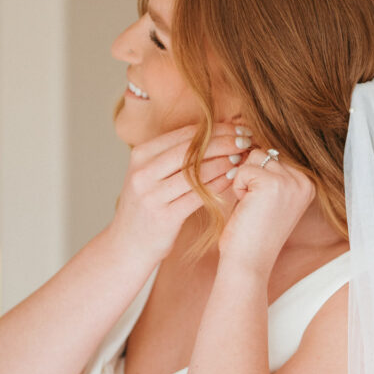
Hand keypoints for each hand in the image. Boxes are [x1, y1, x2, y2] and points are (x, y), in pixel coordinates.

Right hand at [106, 123, 251, 262]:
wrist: (128, 245)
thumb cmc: (148, 206)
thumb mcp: (150, 175)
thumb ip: (172, 155)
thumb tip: (213, 133)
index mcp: (140, 155)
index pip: (183, 134)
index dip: (215, 129)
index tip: (237, 127)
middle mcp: (143, 172)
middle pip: (190, 150)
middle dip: (223, 142)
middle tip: (245, 139)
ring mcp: (152, 195)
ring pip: (196, 172)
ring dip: (224, 162)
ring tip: (243, 157)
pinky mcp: (164, 217)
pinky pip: (198, 196)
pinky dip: (218, 185)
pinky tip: (233, 179)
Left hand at [218, 142, 315, 274]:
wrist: (248, 262)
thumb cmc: (252, 233)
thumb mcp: (269, 197)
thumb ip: (270, 172)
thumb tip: (252, 140)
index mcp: (308, 184)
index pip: (274, 157)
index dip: (258, 177)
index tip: (262, 205)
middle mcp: (305, 181)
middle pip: (265, 153)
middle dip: (251, 177)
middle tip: (255, 207)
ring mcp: (291, 182)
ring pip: (254, 157)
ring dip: (244, 180)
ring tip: (251, 206)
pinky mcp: (273, 183)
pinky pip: (244, 169)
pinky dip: (238, 188)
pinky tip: (246, 208)